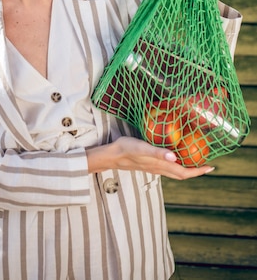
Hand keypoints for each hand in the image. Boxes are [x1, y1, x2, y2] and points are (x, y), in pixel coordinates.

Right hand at [87, 136, 213, 179]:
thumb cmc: (126, 149)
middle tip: (206, 165)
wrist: (111, 155)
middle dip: (195, 171)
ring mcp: (154, 167)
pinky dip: (175, 164)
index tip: (211, 168)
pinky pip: (167, 167)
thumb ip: (158, 152)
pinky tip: (174, 155)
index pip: (184, 172)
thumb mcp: (142, 148)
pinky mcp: (148, 164)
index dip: (198, 171)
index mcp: (160, 165)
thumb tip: (175, 157)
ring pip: (174, 172)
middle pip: (181, 174)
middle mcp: (159, 169)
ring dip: (186, 168)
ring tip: (194, 160)